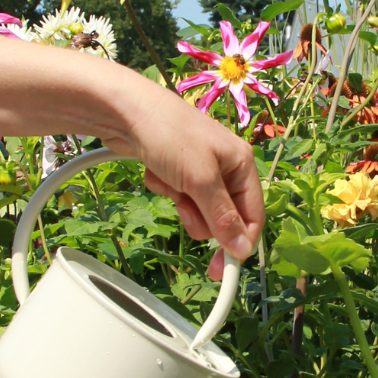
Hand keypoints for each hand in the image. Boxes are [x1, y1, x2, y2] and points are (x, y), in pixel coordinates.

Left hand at [99, 77, 264, 269]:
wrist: (124, 109)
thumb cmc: (169, 135)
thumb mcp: (200, 180)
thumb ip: (222, 217)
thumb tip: (243, 250)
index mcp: (242, 165)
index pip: (253, 215)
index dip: (239, 243)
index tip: (220, 269)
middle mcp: (226, 168)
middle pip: (223, 217)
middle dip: (200, 217)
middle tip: (184, 205)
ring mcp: (200, 169)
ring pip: (198, 210)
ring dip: (180, 203)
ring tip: (168, 182)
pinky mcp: (177, 170)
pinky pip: (178, 196)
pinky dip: (165, 190)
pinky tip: (155, 171)